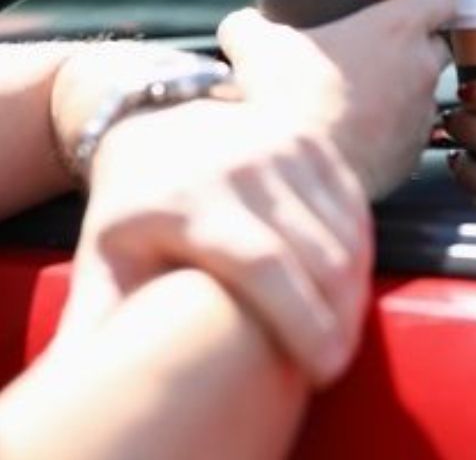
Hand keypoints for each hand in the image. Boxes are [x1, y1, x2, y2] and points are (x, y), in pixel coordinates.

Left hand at [58, 98, 371, 387]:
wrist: (153, 117)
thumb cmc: (131, 208)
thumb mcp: (104, 258)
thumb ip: (102, 320)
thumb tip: (92, 380)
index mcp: (187, 200)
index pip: (263, 264)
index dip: (302, 320)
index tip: (322, 369)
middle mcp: (242, 164)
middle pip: (318, 251)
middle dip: (339, 315)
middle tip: (337, 360)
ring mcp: (282, 143)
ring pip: (344, 227)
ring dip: (355, 287)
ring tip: (344, 329)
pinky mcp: (308, 136)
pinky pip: (353, 201)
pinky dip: (360, 247)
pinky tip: (352, 284)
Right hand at [218, 0, 455, 198]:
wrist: (297, 171)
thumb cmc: (284, 97)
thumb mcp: (256, 46)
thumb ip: (250, 26)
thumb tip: (239, 25)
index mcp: (399, 29)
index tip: (419, 1)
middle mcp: (422, 68)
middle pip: (442, 47)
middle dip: (421, 46)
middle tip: (385, 50)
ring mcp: (422, 114)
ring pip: (425, 95)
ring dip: (403, 94)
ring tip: (364, 99)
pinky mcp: (413, 155)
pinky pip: (410, 138)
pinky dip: (391, 136)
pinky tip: (360, 137)